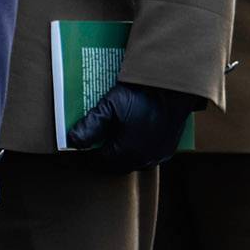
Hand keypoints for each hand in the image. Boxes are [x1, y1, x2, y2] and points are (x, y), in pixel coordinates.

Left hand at [68, 81, 199, 173]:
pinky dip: (139, 149)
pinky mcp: (168, 149)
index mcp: (126, 153)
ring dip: (122, 153)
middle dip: (106, 153)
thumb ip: (90, 125)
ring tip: (116, 136)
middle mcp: (143, 160)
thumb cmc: (143, 94)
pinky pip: (148, 156)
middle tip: (100, 137)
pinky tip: (135, 136)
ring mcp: (157, 156)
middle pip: (116, 163)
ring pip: (133, 161)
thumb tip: (73, 141)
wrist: (175, 86)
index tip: (87, 140)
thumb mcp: (111, 105)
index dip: (91, 151)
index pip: (100, 161)